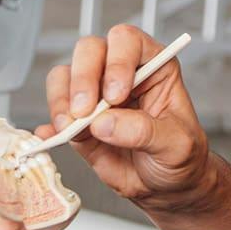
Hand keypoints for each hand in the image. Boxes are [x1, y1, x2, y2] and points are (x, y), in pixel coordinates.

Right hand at [46, 24, 217, 211]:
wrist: (167, 187)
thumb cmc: (181, 156)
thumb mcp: (176, 145)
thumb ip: (144, 131)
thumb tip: (104, 123)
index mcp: (154, 67)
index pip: (128, 42)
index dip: (117, 61)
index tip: (115, 94)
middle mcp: (121, 74)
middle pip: (90, 51)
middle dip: (83, 79)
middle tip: (85, 111)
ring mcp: (96, 96)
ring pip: (64, 76)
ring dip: (61, 100)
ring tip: (70, 127)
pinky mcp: (78, 121)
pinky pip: (54, 113)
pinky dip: (49, 125)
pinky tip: (53, 137)